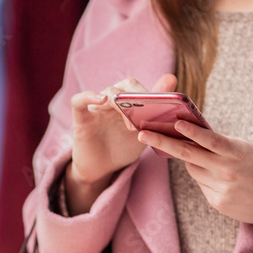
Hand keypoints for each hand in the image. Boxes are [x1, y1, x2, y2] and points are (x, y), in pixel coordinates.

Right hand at [64, 74, 176, 214]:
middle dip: (139, 96)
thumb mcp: (145, 129)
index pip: (138, 86)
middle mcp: (111, 101)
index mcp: (126, 102)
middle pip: (124, 85)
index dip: (151, 91)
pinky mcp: (81, 120)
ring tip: (131, 125)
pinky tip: (102, 99)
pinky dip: (89, 96)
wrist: (102, 171)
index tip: (163, 104)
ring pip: (107, 91)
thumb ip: (157, 108)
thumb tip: (173, 81)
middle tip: (147, 114)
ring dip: (122, 104)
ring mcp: (95, 109)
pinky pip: (79, 101)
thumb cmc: (123, 148)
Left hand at [137, 120, 252, 225]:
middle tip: (143, 134)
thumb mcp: (244, 149)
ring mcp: (221, 188)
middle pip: (189, 155)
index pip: (210, 140)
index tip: (175, 123)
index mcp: (236, 152)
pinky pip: (202, 184)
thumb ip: (218, 144)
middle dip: (164, 143)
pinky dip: (205, 177)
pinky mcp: (218, 202)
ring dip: (193, 161)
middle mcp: (227, 170)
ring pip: (193, 169)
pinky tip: (221, 179)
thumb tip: (188, 136)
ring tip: (211, 161)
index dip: (192, 132)